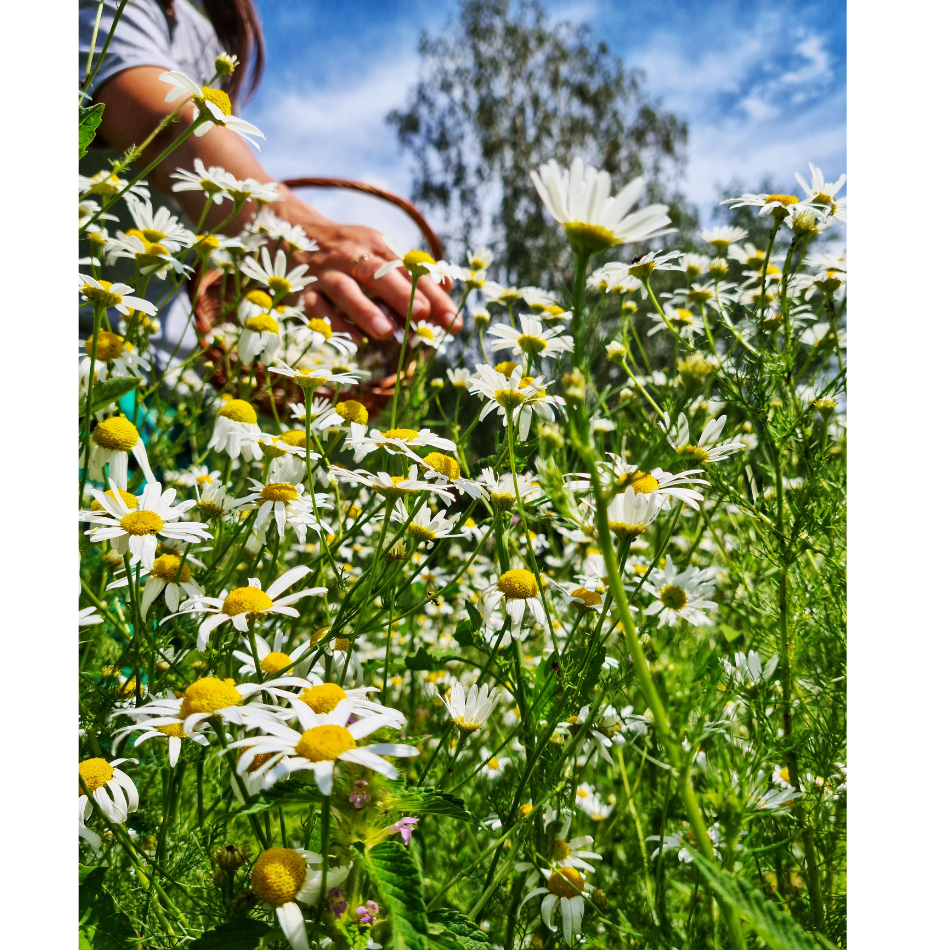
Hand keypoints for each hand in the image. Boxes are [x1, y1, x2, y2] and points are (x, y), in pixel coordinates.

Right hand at [292, 219, 462, 341]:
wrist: (294, 231)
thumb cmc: (351, 251)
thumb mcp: (381, 251)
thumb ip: (413, 271)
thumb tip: (448, 285)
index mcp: (377, 246)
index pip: (410, 271)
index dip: (434, 295)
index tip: (453, 321)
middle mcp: (352, 256)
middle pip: (378, 274)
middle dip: (402, 295)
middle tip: (424, 316)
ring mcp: (326, 273)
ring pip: (345, 289)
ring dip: (365, 310)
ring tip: (387, 333)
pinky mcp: (304, 291)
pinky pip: (317, 307)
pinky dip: (335, 323)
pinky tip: (355, 342)